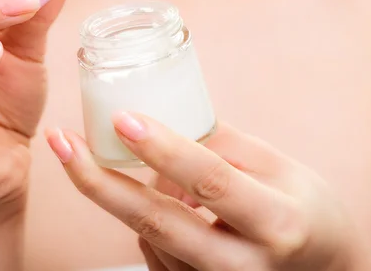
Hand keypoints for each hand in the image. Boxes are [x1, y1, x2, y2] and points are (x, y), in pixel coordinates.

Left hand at [46, 113, 370, 270]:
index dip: (164, 149)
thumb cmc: (306, 213)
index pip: (211, 181)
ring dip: (132, 194)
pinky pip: (152, 253)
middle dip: (101, 182)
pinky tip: (169, 201)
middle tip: (63, 143)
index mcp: (276, 222)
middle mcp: (242, 266)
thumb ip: (223, 143)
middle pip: (158, 222)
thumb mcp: (281, 168)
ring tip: (151, 164)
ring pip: (150, 236)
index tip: (122, 118)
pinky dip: (147, 220)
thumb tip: (164, 114)